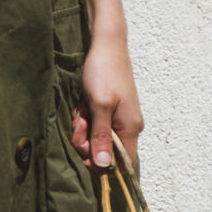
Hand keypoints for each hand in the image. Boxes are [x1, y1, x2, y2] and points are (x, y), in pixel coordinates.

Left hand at [72, 29, 142, 171]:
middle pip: (105, 152)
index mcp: (130, 128)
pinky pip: (94, 124)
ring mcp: (118, 118)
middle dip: (87, 141)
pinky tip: (83, 104)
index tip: (85, 154)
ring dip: (84, 127)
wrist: (105, 45)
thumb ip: (101, 137)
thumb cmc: (104, 72)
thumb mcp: (100, 106)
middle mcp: (128, 127)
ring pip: (96, 137)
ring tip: (82, 109)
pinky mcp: (109, 110)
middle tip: (81, 122)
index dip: (103, 166)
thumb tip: (103, 166)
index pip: (124, 165)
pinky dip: (85, 117)